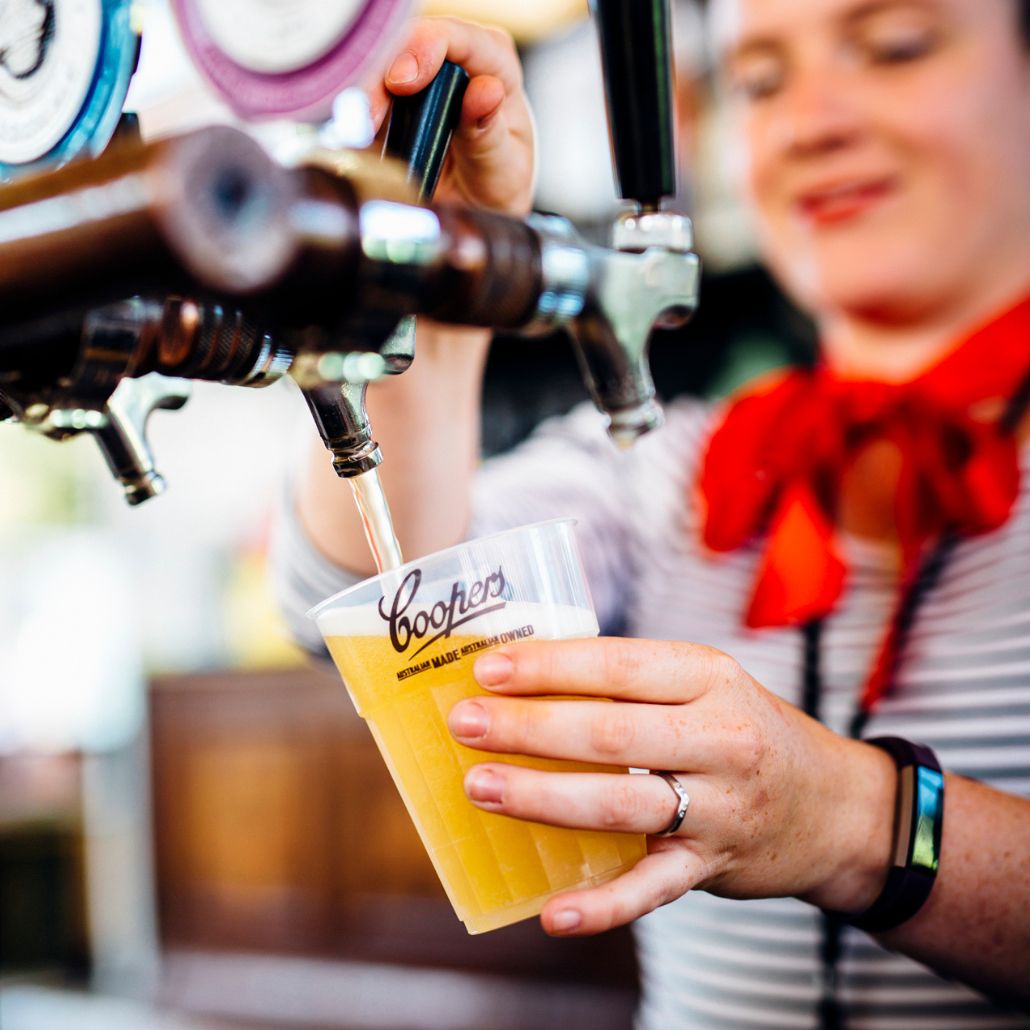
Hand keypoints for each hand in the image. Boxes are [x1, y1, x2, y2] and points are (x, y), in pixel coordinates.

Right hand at [369, 16, 535, 216]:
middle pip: (407, 45)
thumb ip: (490, 132)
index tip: (402, 82)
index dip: (424, 48)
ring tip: (361, 132)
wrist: (477, 208)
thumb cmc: (498, 180)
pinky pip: (366, 97)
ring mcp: (419, 80)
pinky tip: (355, 137)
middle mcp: (454, 62)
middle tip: (370, 116)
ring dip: (363, 97)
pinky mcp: (392, 102)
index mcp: (493, 65)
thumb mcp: (503, 167)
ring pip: (379, 67)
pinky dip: (355, 115)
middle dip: (382, 74)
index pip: (457, 37)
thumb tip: (484, 90)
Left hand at [447, 638, 896, 934]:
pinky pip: (653, 889)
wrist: (835, 806)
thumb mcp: (705, 687)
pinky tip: (552, 913)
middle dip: (529, 728)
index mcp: (709, 677)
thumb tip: (526, 681)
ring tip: (478, 788)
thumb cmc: (744, 731)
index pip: (618, 666)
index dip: (550, 666)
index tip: (487, 668)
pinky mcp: (714, 865)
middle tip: (464, 723)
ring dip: (542, 797)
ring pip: (620, 803)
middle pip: (610, 732)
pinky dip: (602, 905)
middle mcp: (719, 738)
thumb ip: (631, 685)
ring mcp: (720, 807)